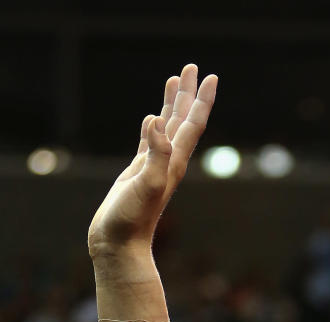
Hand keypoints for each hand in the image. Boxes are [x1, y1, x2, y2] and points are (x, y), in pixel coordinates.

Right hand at [88, 64, 216, 259]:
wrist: (120, 245)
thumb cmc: (132, 220)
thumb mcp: (146, 184)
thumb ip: (155, 154)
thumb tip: (157, 123)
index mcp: (174, 161)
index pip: (192, 124)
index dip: (201, 100)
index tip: (209, 76)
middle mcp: (169, 162)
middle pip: (183, 119)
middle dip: (188, 93)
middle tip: (192, 67)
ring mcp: (154, 166)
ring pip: (167, 127)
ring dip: (172, 104)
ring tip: (174, 80)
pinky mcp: (139, 172)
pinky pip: (150, 140)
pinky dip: (153, 124)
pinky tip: (153, 118)